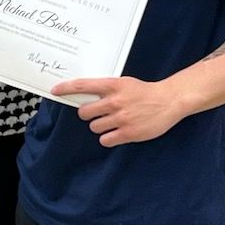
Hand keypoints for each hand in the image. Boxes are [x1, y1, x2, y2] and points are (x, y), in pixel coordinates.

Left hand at [50, 76, 187, 146]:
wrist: (169, 101)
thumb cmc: (145, 92)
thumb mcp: (124, 84)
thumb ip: (106, 90)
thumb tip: (85, 97)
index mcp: (113, 86)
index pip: (83, 85)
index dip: (66, 88)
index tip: (55, 90)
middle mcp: (115, 101)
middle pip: (84, 112)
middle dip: (87, 114)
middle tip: (97, 114)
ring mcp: (121, 118)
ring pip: (94, 127)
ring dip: (99, 126)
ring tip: (112, 122)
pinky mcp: (128, 133)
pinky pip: (105, 140)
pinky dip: (108, 138)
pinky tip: (117, 132)